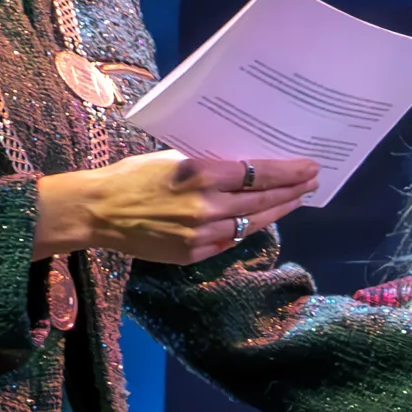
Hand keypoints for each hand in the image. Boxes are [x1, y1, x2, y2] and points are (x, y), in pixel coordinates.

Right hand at [35, 153, 316, 263]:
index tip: (309, 167)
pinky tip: (261, 219)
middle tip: (312, 183)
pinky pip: (229, 240)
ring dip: (277, 211)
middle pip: (262, 199)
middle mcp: (206, 206)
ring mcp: (201, 234)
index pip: (258, 173)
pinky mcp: (193, 254)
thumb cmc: (132, 176)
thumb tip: (243, 166)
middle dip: (292, 191)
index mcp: (201, 174)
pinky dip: (247, 228)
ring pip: (251, 223)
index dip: (288, 172)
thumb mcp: (173, 157)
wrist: (99, 212)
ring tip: (296, 201)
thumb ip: (208, 163)